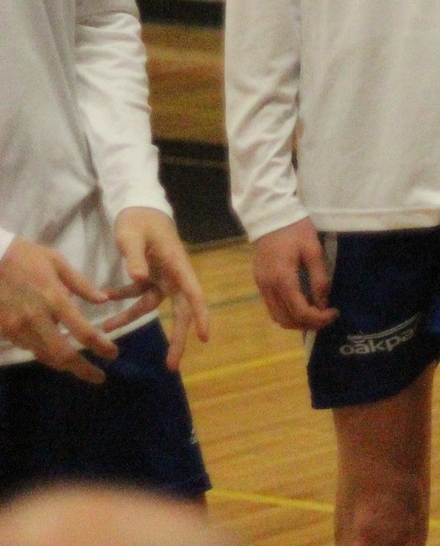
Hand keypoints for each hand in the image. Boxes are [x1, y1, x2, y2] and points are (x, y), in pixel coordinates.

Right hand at [0, 238, 120, 381]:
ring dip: (63, 364)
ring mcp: (16, 328)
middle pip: (62, 354)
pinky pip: (27, 347)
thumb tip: (103, 300)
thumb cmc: (23, 257)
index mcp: (54, 299)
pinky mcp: (3, 331)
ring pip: (43, 355)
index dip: (101, 346)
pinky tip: (53, 351)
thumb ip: (81, 284)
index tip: (113, 354)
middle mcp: (36, 319)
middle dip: (82, 369)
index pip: (83, 331)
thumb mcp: (56, 261)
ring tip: (78, 367)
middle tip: (98, 377)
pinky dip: (43, 352)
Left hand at [108, 208, 210, 369]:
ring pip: (152, 306)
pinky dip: (123, 299)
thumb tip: (139, 279)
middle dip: (177, 338)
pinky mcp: (150, 275)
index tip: (203, 338)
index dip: (201, 316)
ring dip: (130, 318)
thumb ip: (134, 257)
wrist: (137, 206)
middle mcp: (174, 274)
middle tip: (171, 365)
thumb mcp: (131, 235)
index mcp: (177, 264)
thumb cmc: (139, 218)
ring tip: (105, 330)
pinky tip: (105, 300)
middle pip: (181, 310)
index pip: (194, 294)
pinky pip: (138, 294)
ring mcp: (162, 276)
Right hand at [251, 217, 337, 330]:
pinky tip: (302, 304)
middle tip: (326, 317)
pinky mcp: (260, 283)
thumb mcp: (313, 250)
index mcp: (283, 279)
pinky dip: (287, 312)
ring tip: (316, 314)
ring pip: (277, 316)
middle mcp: (268, 288)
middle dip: (308, 324)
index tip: (334, 313)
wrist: (270, 215)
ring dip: (296, 321)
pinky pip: (272, 307)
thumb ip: (319, 279)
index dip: (319, 319)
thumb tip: (323, 303)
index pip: (300, 312)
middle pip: (286, 320)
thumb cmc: (295, 230)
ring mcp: (261, 286)